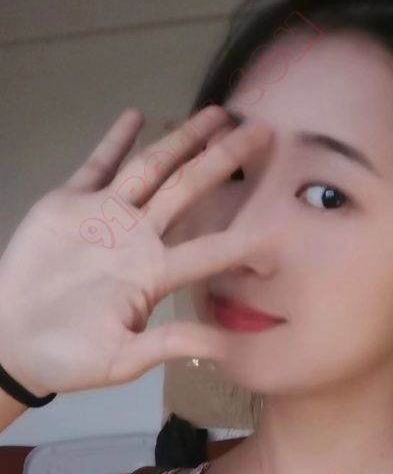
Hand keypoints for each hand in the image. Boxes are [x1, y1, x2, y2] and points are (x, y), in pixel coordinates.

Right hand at [0, 105, 271, 396]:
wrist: (9, 342)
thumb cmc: (67, 357)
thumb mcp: (122, 360)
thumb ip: (169, 344)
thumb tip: (224, 351)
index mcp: (154, 274)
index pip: (209, 251)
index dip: (245, 241)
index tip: (283, 228)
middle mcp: (138, 238)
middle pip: (189, 190)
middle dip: (223, 161)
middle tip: (261, 133)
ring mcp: (105, 217)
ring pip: (152, 169)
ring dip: (182, 140)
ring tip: (216, 114)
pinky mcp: (69, 204)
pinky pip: (97, 165)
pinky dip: (115, 140)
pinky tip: (137, 116)